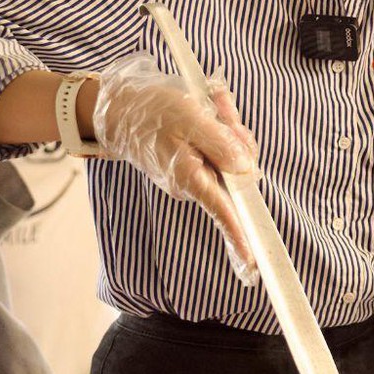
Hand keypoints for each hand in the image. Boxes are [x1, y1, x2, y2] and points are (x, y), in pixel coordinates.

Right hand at [94, 54, 259, 272]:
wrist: (121, 109)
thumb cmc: (152, 112)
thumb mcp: (190, 118)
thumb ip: (221, 144)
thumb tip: (246, 168)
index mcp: (190, 178)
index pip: (222, 212)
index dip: (239, 237)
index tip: (252, 266)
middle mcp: (194, 182)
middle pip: (240, 171)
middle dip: (239, 139)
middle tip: (222, 113)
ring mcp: (196, 173)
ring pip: (234, 154)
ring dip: (229, 127)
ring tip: (211, 107)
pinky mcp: (197, 160)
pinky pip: (223, 146)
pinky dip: (222, 125)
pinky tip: (211, 108)